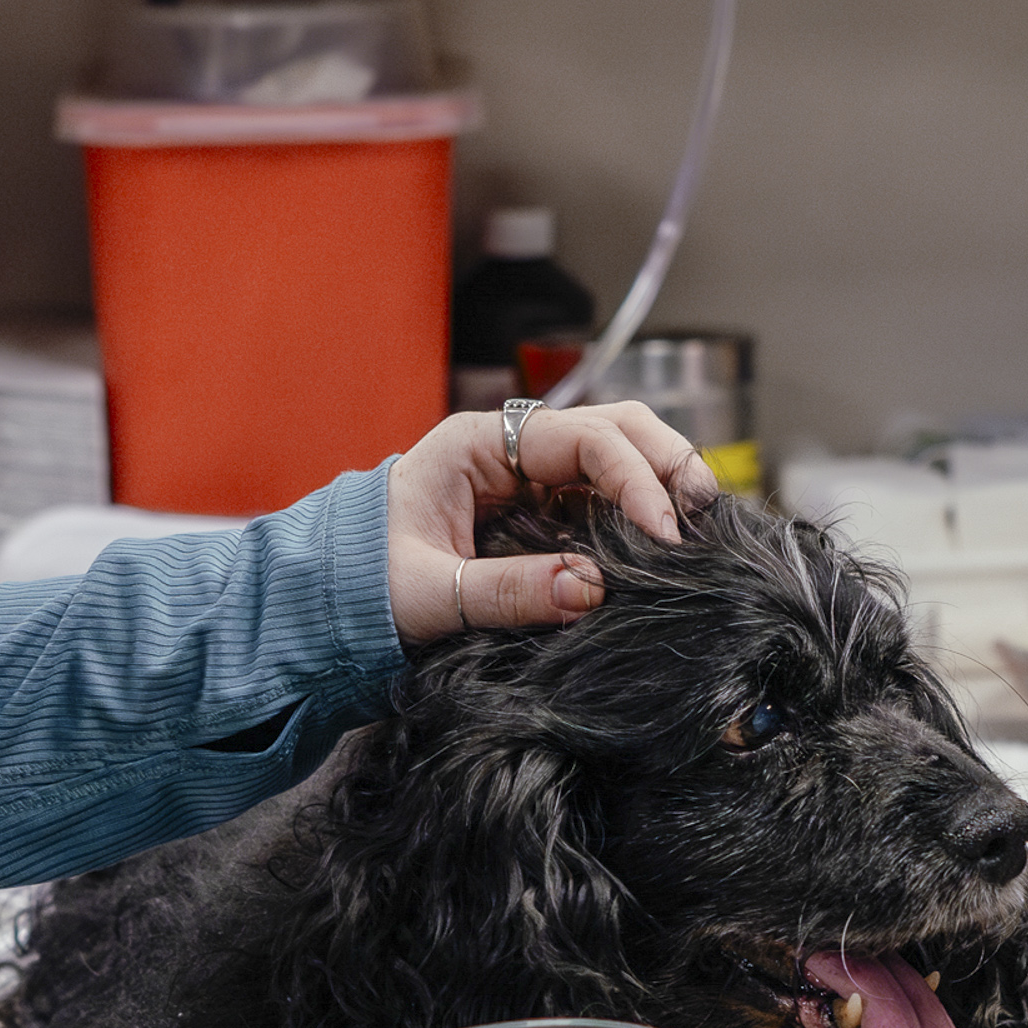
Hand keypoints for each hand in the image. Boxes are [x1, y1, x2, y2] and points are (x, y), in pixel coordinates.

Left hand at [382, 398, 709, 642]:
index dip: (635, 479)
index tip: (664, 535)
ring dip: (662, 486)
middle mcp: (510, 449)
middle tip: (703, 517)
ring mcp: (529, 479)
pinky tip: (665, 549)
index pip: (583, 437)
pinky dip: (640, 519)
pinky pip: (602, 503)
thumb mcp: (430, 594)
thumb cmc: (361, 585)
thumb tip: (594, 589)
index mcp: (477, 445)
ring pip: (618, 458)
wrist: (324, 599)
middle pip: (615, 427)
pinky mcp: (540, 514)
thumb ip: (509, 592)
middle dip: (666, 462)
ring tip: (698, 531)